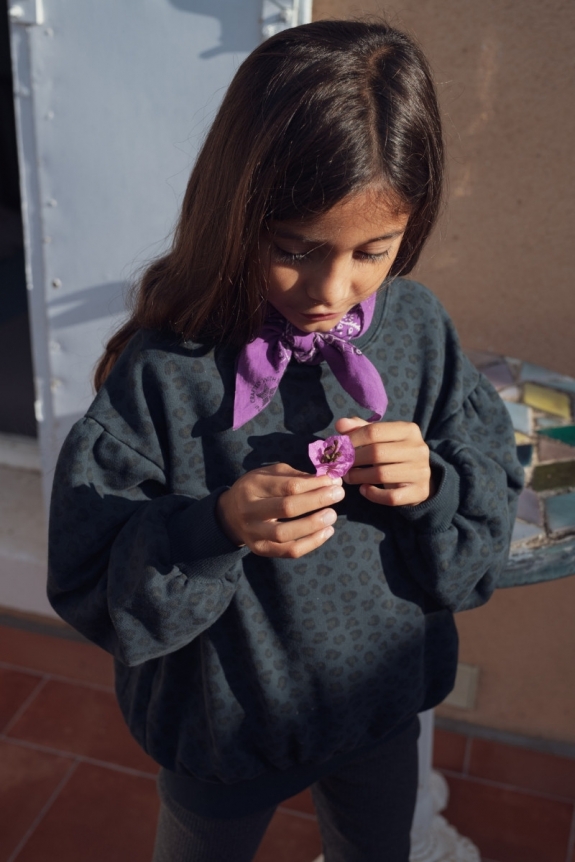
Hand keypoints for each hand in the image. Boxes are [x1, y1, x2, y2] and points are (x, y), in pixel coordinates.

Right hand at [216, 463, 344, 557]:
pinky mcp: (261, 549)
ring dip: (313, 525)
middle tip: (338, 495)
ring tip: (332, 516)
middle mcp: (250, 510)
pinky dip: (311, 544)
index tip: (334, 480)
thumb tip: (328, 479)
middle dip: (317, 500)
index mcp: (253, 486)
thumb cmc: (257, 489)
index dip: (314, 484)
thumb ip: (296, 476)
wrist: (230, 515)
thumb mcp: (270, 474)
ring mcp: (254, 533)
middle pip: (287, 508)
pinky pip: (288, 551)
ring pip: (285, 534)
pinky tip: (326, 532)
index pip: (288, 485)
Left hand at [335, 417, 434, 506]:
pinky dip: (373, 494)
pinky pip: (390, 497)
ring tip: (349, 477)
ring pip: (382, 475)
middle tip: (341, 465)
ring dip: (359, 477)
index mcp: (409, 430)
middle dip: (353, 460)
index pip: (374, 431)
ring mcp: (421, 471)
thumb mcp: (381, 438)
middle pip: (376, 452)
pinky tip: (364, 490)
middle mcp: (418, 449)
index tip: (339, 448)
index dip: (352, 439)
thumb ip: (360, 429)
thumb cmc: (394, 453)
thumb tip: (340, 424)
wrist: (421, 477)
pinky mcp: (419, 492)